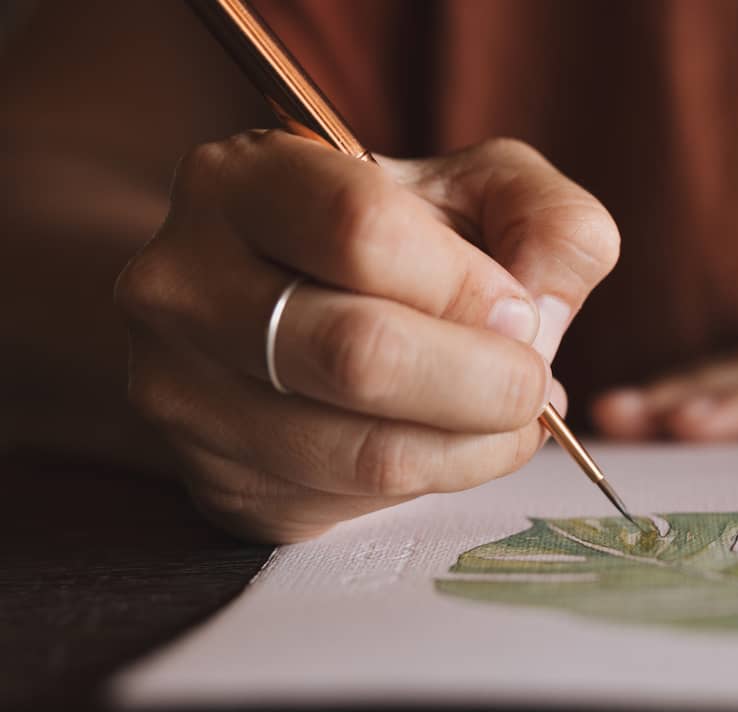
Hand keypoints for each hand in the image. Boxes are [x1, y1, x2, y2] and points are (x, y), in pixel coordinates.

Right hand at [116, 133, 618, 541]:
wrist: (304, 313)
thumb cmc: (405, 244)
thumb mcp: (487, 192)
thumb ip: (549, 221)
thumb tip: (540, 314)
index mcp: (243, 180)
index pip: (361, 230)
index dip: (466, 285)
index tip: (519, 311)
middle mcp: (184, 282)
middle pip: (358, 353)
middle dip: (485, 381)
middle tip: (533, 385)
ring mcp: (185, 391)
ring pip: (363, 450)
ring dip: (474, 445)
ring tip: (511, 418)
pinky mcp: (218, 480)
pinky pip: (354, 502)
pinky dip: (436, 481)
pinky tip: (454, 444)